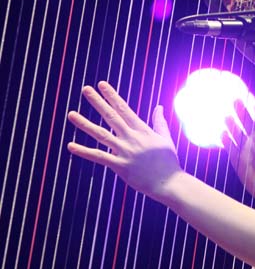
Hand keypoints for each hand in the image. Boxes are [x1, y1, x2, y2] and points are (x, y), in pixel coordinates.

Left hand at [67, 81, 181, 199]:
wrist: (169, 183)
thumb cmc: (168, 161)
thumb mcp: (165, 138)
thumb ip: (159, 122)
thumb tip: (159, 107)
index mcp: (142, 130)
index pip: (124, 108)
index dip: (112, 96)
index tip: (102, 85)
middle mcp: (132, 138)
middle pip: (111, 116)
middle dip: (98, 102)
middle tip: (85, 89)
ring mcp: (125, 151)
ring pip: (101, 135)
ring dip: (85, 124)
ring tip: (71, 114)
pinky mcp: (120, 166)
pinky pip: (99, 157)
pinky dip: (84, 151)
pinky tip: (70, 145)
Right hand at [222, 100, 254, 221]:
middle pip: (248, 121)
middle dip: (242, 110)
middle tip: (236, 100)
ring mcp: (247, 150)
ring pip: (237, 133)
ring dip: (232, 124)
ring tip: (227, 116)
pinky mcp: (239, 161)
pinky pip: (231, 149)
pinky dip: (226, 142)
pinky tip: (222, 134)